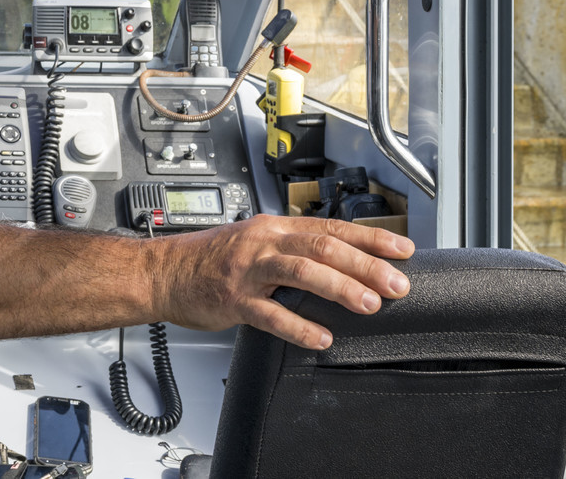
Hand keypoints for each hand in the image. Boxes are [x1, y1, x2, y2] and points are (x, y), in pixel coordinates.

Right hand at [150, 214, 415, 348]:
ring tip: (368, 304)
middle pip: (321, 247)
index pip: (330, 227)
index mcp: (272, 228)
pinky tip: (321, 337)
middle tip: (396, 284)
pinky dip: (298, 326)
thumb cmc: (207, 260)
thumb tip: (339, 264)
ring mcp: (247, 270)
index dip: (370, 238)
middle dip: (365, 265)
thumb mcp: (253, 242)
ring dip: (338, 287)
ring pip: (300, 271)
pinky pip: (270, 314)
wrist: (161, 272)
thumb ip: (291, 249)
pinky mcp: (233, 299)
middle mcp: (262, 243)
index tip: (403, 250)